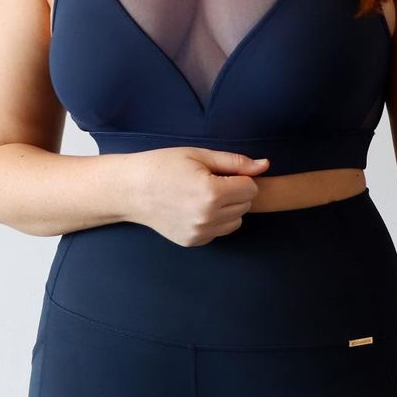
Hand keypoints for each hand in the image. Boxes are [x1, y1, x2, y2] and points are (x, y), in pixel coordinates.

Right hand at [128, 147, 270, 245]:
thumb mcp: (199, 155)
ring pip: (235, 221)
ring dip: (227, 208)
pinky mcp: (193, 241)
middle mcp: (208, 217)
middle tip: (209, 182)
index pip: (250, 188)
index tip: (219, 173)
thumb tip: (264, 165)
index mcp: (211, 193)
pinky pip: (219, 231)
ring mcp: (200, 232)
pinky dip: (214, 220)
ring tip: (202, 195)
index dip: (239, 177)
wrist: (131, 190)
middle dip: (235, 192)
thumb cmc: (163, 166)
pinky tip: (194, 208)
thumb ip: (235, 162)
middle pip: (245, 205)